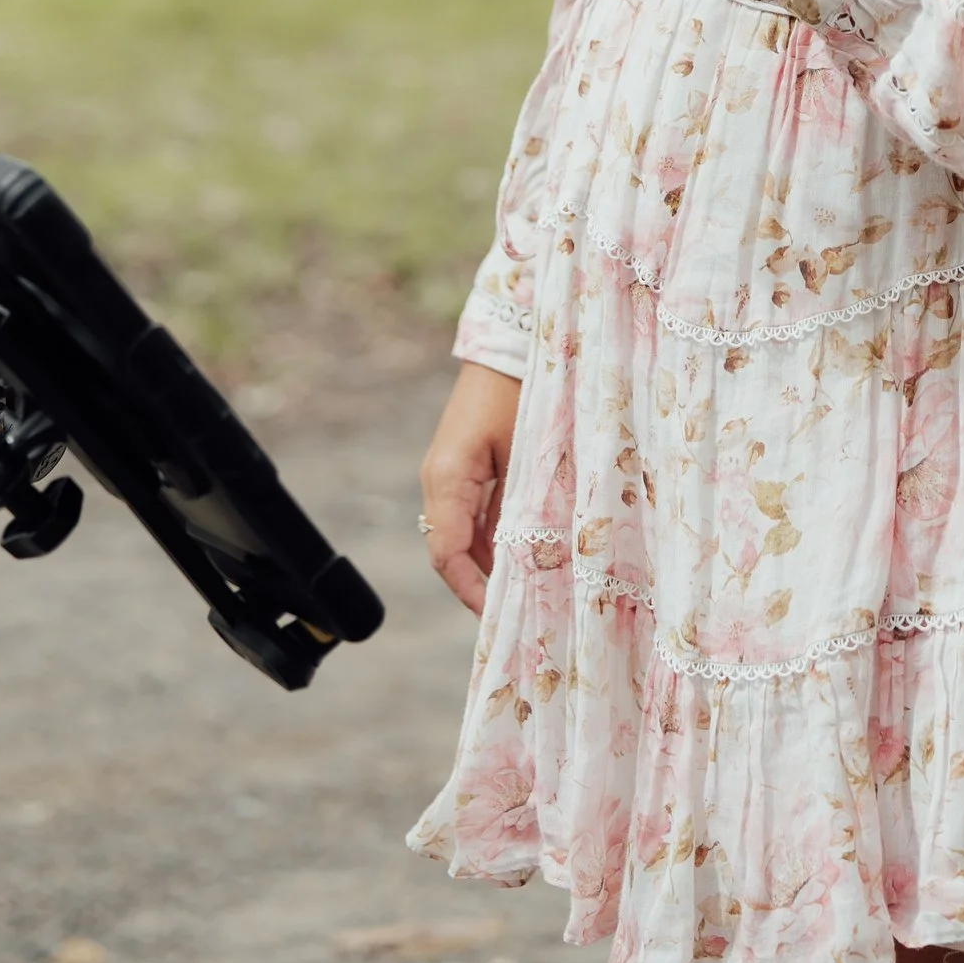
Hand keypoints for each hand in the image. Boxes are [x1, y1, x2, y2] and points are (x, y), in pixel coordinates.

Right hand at [420, 361, 520, 615]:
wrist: (509, 346)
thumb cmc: (519, 392)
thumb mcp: (523, 452)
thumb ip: (519, 506)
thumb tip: (524, 558)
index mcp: (447, 479)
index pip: (447, 553)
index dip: (468, 590)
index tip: (494, 616)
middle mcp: (439, 482)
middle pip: (450, 551)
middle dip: (478, 585)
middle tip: (516, 614)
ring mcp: (448, 476)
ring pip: (460, 537)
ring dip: (486, 565)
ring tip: (523, 591)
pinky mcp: (463, 470)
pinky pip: (471, 517)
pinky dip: (491, 540)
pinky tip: (520, 555)